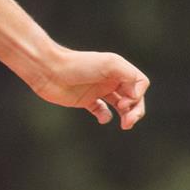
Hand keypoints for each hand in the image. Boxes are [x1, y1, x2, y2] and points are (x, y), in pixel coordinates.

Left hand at [30, 48, 149, 129]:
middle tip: (129, 121)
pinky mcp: (85, 100)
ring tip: (125, 125)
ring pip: (120, 106)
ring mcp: (97, 90)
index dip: (138, 95)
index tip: (123, 102)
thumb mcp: (110, 64)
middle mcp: (110, 79)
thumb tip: (135, 97)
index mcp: (118, 69)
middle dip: (136, 110)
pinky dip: (105, 116)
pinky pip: (101, 110)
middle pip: (133, 97)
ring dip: (126, 116)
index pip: (140, 84)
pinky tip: (102, 118)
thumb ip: (130, 77)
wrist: (48, 69)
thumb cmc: (79, 64)